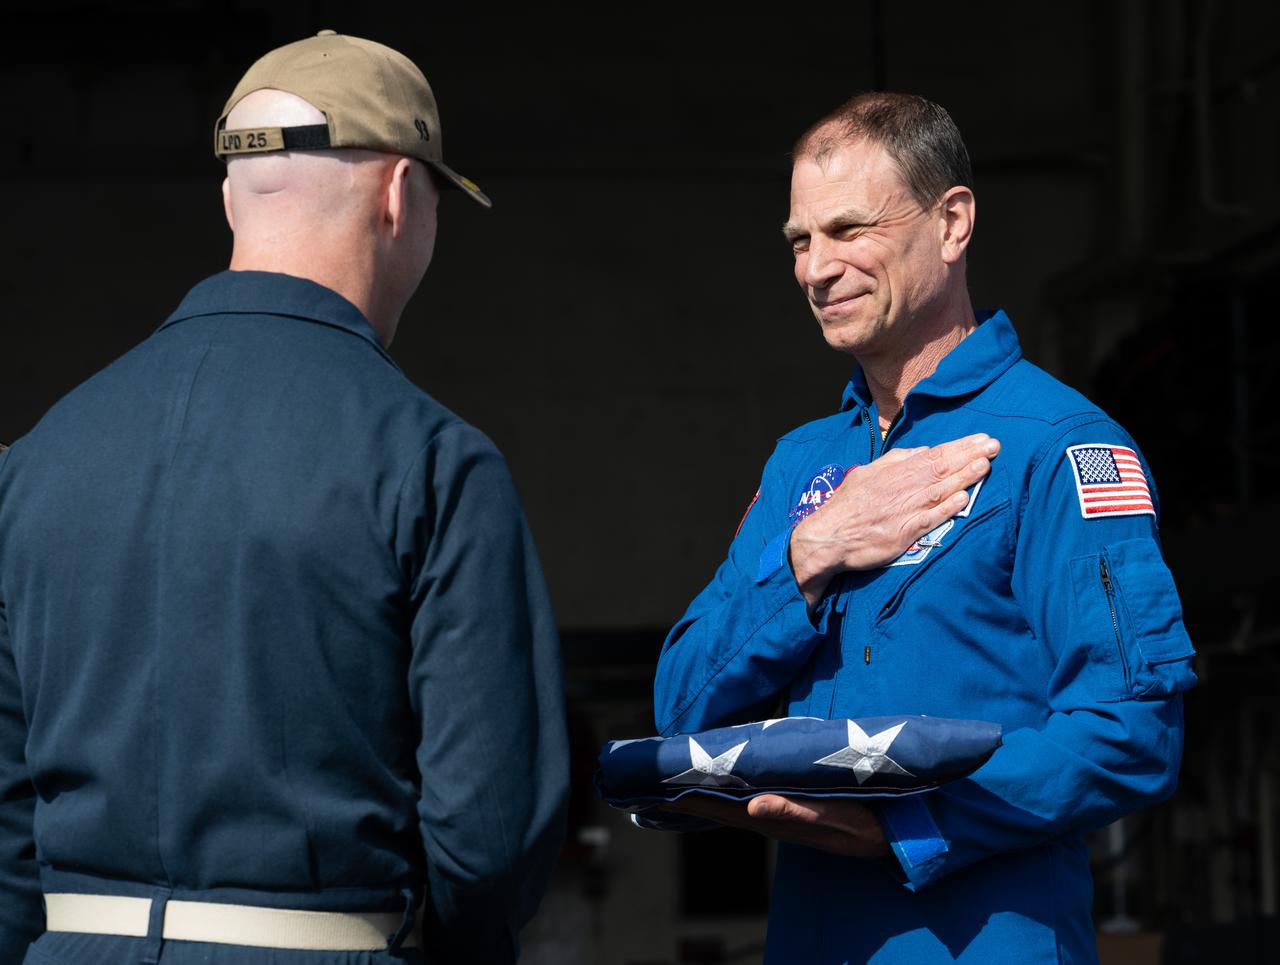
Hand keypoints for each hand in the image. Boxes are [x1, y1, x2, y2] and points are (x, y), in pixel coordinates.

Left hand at [664, 793, 888, 857]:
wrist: (903, 832)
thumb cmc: (871, 825)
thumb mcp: (840, 820)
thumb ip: (797, 813)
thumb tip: (754, 805)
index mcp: (776, 818)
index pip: (719, 807)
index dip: (686, 798)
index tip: (651, 788)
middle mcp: (772, 817)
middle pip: (717, 805)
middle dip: (683, 794)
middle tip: (644, 781)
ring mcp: (781, 814)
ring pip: (730, 802)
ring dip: (701, 792)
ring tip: (670, 780)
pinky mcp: (793, 806)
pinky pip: (748, 797)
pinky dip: (727, 790)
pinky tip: (719, 784)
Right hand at [789, 433, 999, 607]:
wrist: (828, 537)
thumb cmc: (847, 506)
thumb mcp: (866, 474)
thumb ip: (894, 461)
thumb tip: (922, 450)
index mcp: (893, 472)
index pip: (932, 455)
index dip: (958, 446)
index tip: (980, 439)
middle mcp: (900, 488)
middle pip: (940, 468)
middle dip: (969, 456)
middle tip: (994, 446)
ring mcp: (903, 510)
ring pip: (938, 490)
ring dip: (964, 477)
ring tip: (985, 465)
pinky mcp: (902, 533)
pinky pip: (929, 519)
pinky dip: (946, 508)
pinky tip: (964, 499)